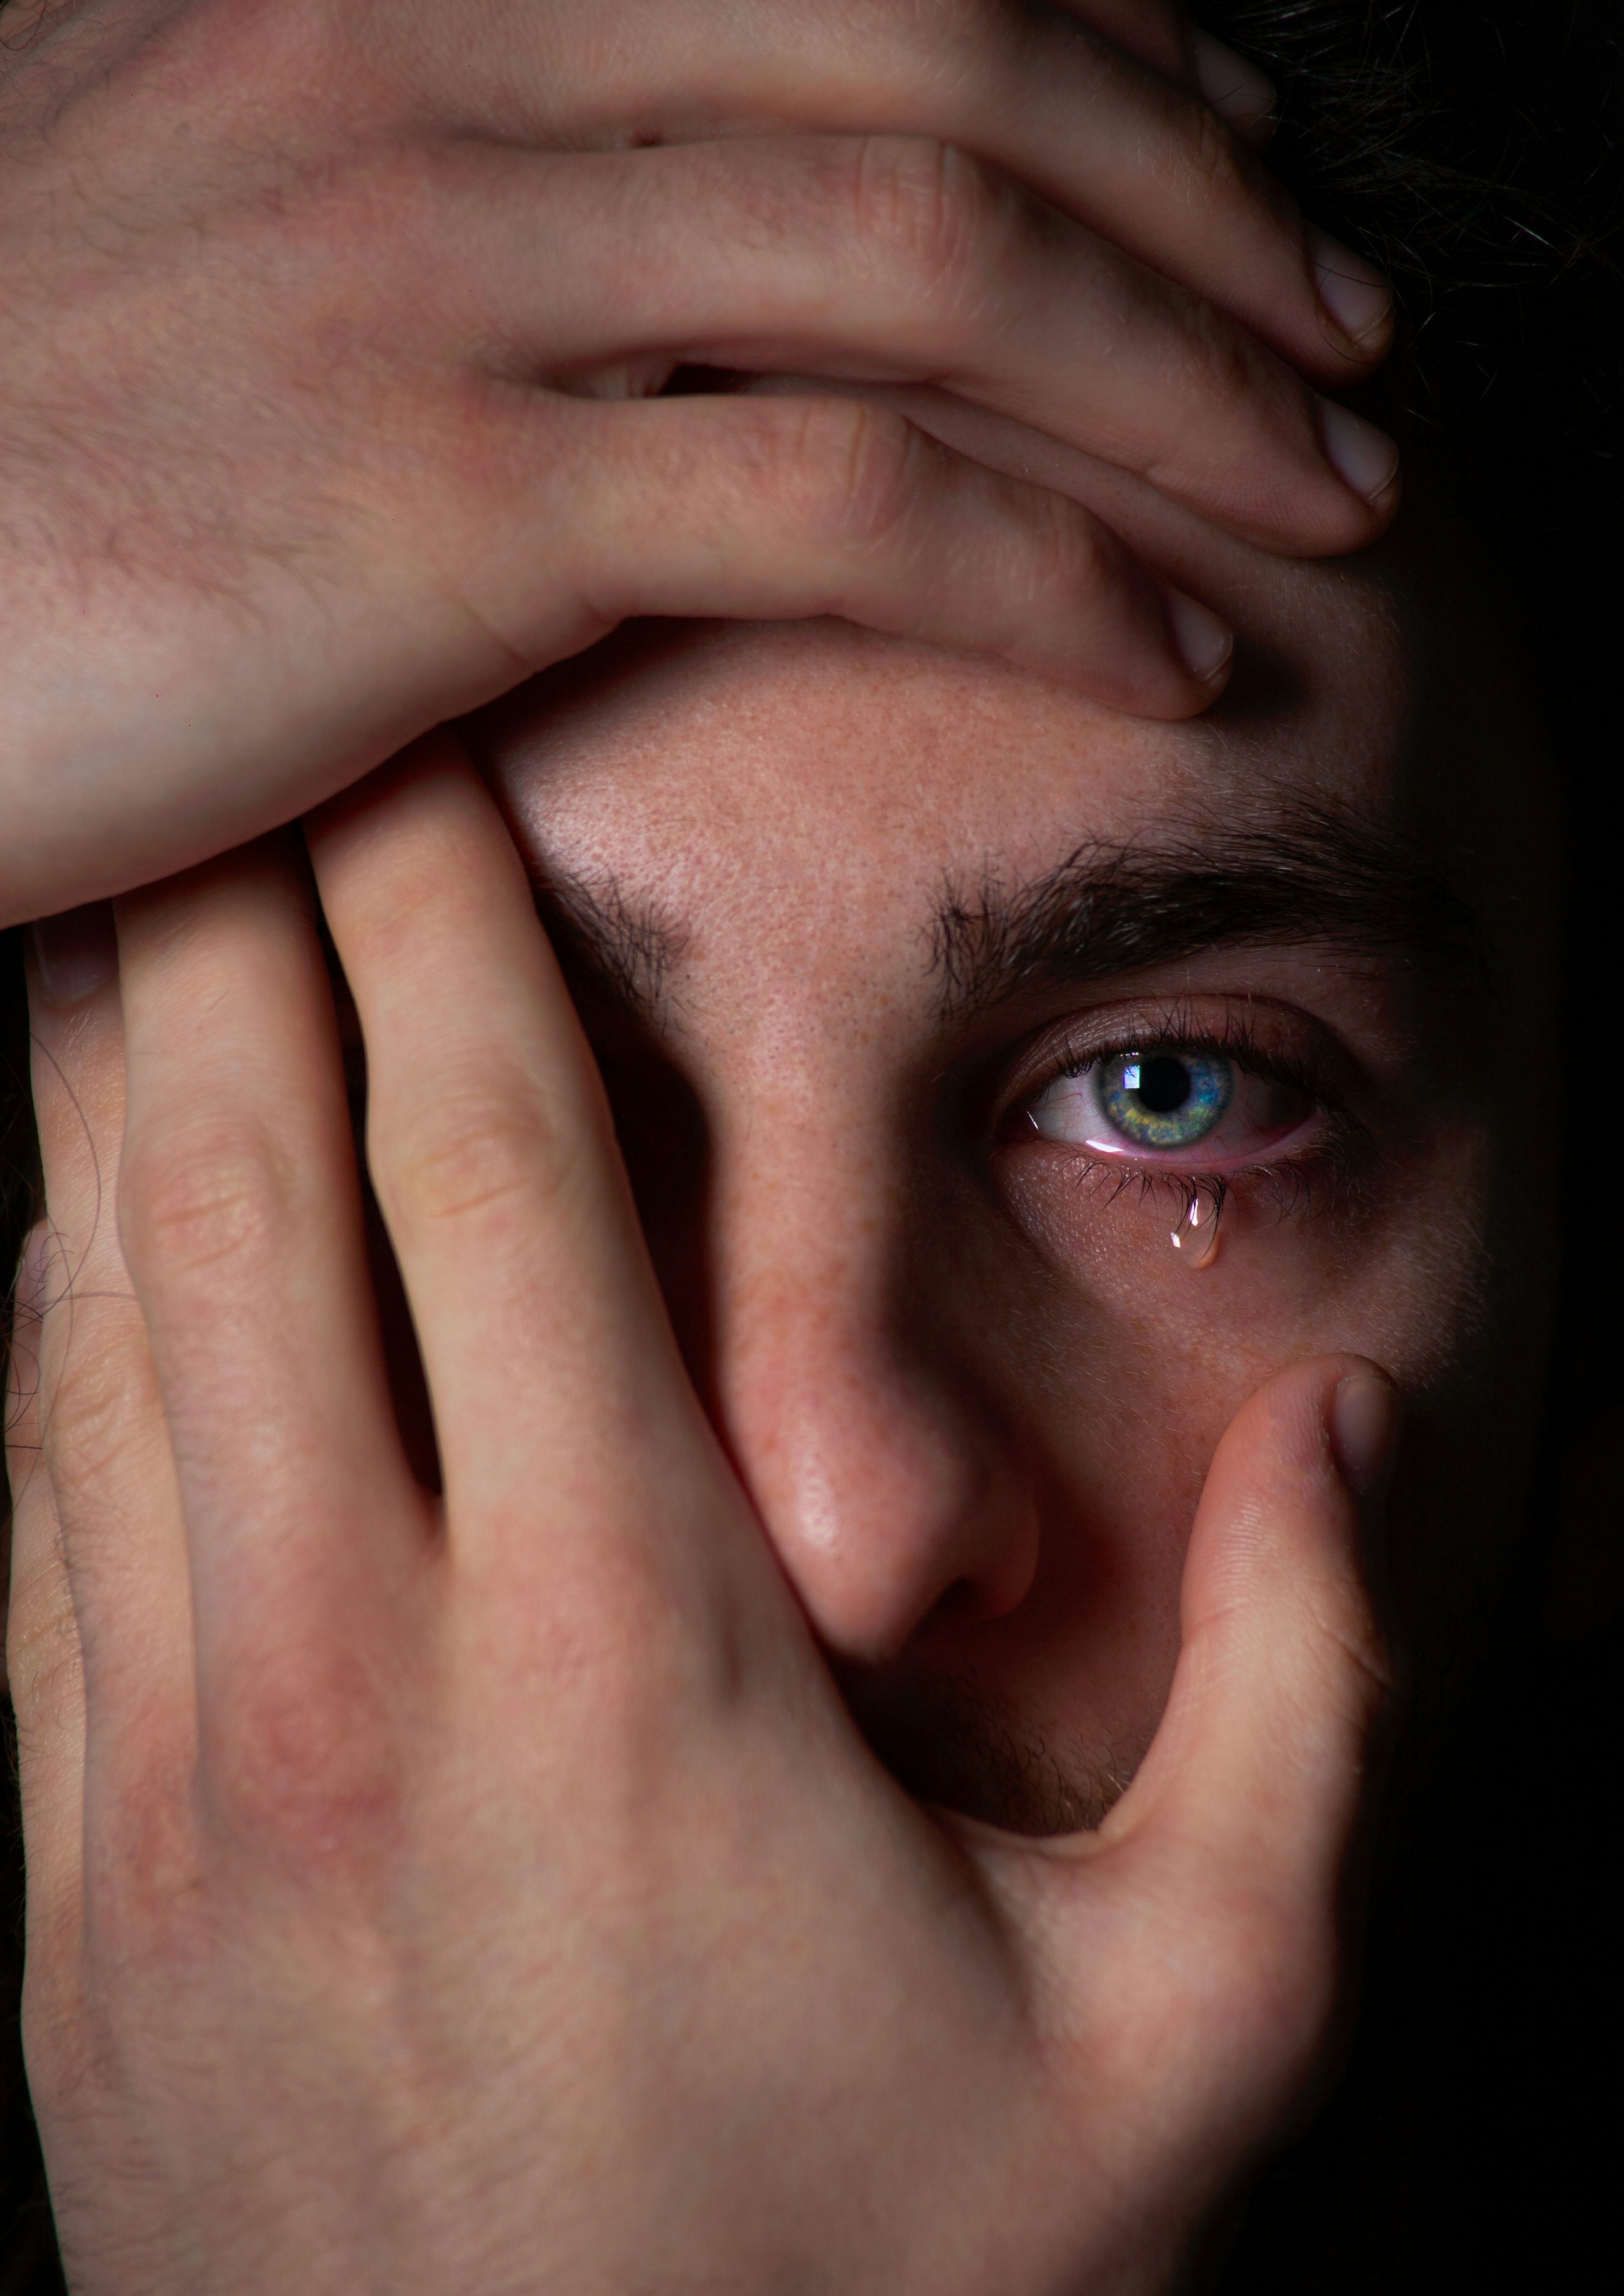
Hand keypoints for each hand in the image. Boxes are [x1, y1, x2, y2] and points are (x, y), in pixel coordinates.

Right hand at [0, 0, 1395, 923]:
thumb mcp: (204, 218)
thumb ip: (423, 172)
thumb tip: (624, 226)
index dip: (1094, 55)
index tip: (1223, 177)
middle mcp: (437, 66)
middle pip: (945, 71)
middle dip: (1198, 208)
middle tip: (1337, 342)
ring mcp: (448, 268)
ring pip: (937, 266)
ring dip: (1181, 386)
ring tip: (1321, 494)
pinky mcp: (451, 498)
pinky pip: (847, 499)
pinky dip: (1047, 571)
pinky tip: (1161, 640)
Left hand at [8, 745, 1398, 2293]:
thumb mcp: (1192, 2029)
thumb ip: (1299, 1710)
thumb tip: (1358, 1444)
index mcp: (625, 1668)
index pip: (491, 1178)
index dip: (440, 922)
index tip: (418, 750)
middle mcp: (346, 1687)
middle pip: (243, 1188)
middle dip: (240, 920)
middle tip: (236, 735)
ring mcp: (165, 1794)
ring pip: (92, 1326)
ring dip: (109, 1085)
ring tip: (125, 909)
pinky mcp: (70, 1895)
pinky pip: (27, 1512)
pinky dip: (41, 1318)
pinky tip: (70, 1217)